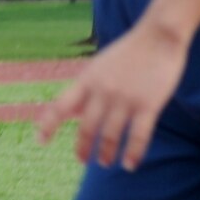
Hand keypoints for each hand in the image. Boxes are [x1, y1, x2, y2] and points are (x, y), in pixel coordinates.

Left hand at [36, 20, 188, 169]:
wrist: (159, 35)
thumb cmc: (129, 51)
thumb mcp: (99, 66)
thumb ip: (87, 89)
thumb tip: (75, 112)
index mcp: (87, 80)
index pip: (60, 106)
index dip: (48, 125)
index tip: (40, 141)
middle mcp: (102, 91)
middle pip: (86, 127)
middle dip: (82, 147)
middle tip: (83, 160)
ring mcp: (125, 99)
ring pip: (110, 135)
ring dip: (106, 153)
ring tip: (105, 162)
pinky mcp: (148, 105)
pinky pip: (138, 136)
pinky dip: (133, 153)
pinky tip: (130, 165)